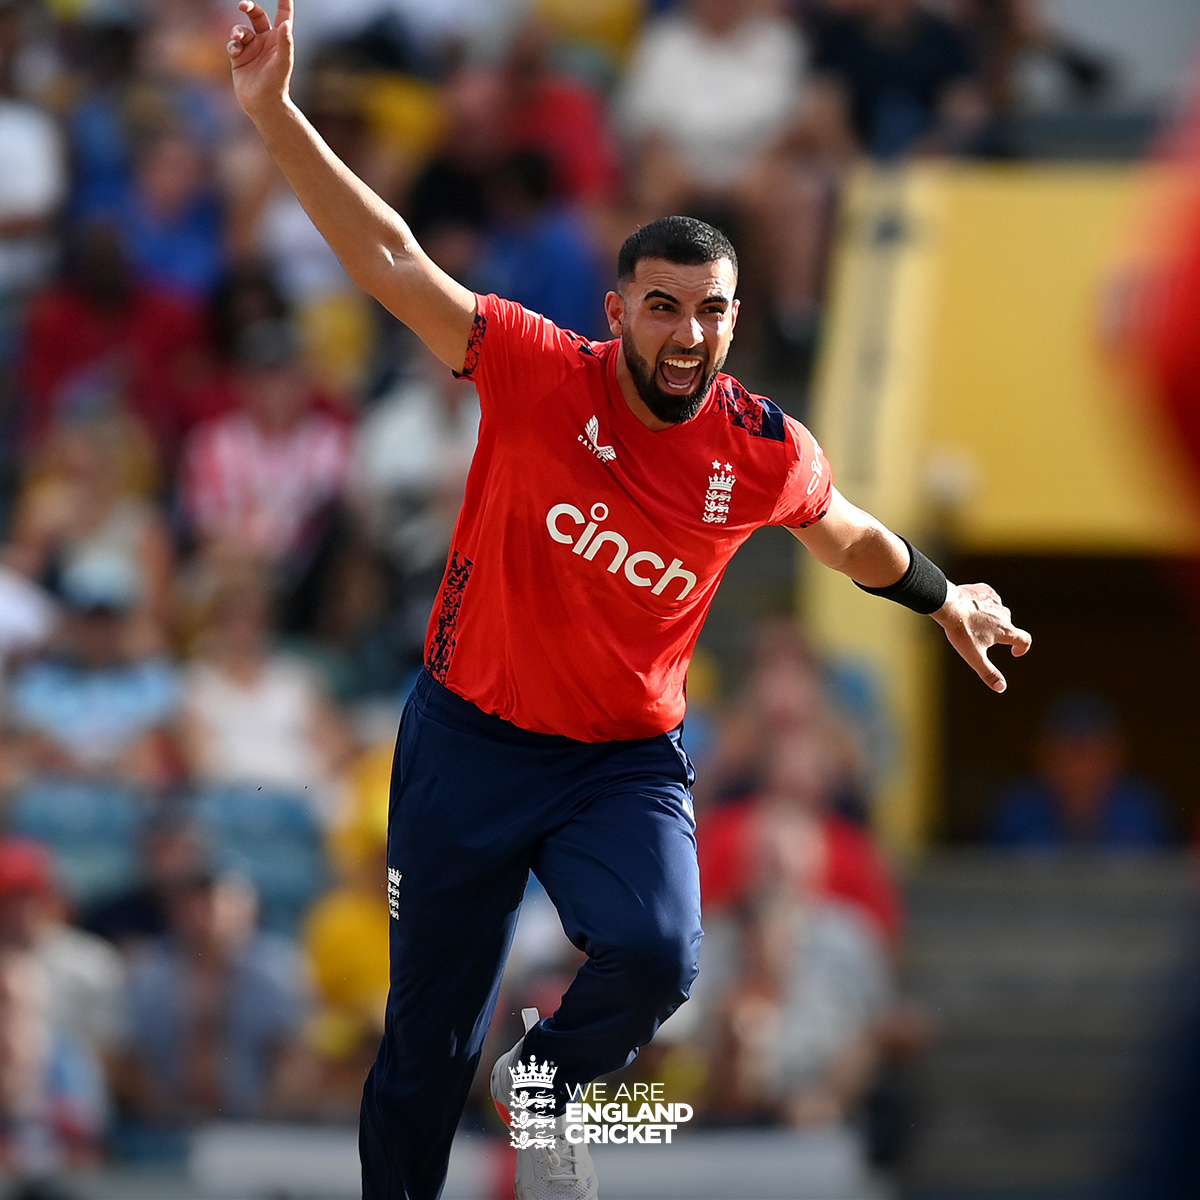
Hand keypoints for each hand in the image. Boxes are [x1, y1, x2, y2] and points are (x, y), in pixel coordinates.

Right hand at [227, 0, 293, 119]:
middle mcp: (265, 41)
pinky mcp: (239, 57)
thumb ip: (285, 43)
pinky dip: (232, 45)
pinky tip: (236, 52)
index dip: (284, 2)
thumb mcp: (283, 63)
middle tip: (243, 5)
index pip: (283, 15)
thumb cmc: (277, 84)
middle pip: (257, 15)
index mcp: (278, 40)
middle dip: (249, 7)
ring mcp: (251, 48)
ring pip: (241, 29)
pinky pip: (232, 43)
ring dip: (238, 30)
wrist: (263, 104)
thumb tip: (286, 24)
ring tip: (239, 39)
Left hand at [932, 582, 1030, 692]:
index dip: (1022, 648)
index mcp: (1006, 630)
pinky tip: (972, 608)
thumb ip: (988, 673)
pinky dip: (983, 604)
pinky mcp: (984, 590)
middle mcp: (1004, 614)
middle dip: (999, 635)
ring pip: (998, 611)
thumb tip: (1001, 688)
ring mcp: (994, 600)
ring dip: (991, 619)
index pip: (1025, 640)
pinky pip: (988, 598)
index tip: (1014, 653)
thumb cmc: (961, 632)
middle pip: (1008, 626)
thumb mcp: (974, 657)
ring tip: (973, 624)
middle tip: (981, 640)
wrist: (948, 605)